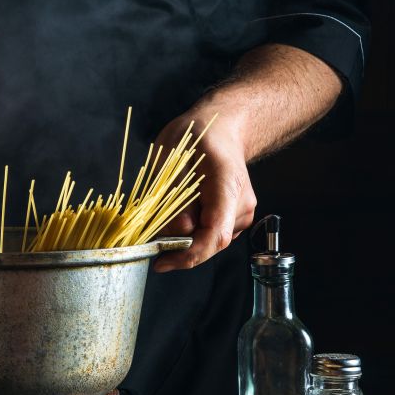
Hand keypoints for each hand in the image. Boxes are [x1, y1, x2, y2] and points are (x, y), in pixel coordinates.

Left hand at [152, 110, 256, 271]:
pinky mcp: (235, 219)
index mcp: (228, 186)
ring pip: (207, 239)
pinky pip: (208, 233)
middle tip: (152, 230)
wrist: (220, 131)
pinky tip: (183, 209)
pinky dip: (190, 230)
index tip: (162, 263)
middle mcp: (241, 204)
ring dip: (183, 234)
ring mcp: (241, 213)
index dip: (189, 255)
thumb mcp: (172, 161)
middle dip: (179, 243)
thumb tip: (176, 232)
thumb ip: (173, 199)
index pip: (215, 235)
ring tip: (171, 206)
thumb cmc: (194, 139)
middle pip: (209, 241)